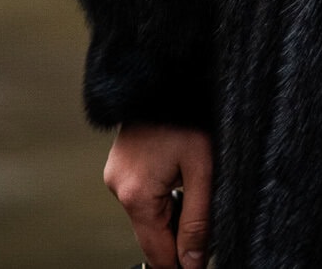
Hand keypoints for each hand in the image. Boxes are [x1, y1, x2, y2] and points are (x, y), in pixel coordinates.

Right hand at [104, 121, 213, 267]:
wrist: (167, 72)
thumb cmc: (187, 113)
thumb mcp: (203, 169)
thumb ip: (198, 220)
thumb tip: (192, 263)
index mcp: (135, 195)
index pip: (157, 252)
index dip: (182, 263)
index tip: (200, 264)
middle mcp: (118, 187)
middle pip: (151, 234)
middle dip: (178, 236)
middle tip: (205, 223)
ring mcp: (116, 174)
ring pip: (147, 214)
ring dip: (171, 213)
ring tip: (195, 188)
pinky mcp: (121, 163)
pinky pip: (142, 194)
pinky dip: (161, 195)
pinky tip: (180, 176)